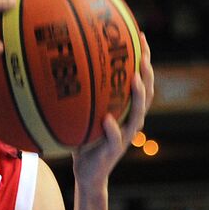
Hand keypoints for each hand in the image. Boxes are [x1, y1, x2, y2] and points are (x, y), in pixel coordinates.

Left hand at [72, 33, 153, 187]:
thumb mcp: (83, 112)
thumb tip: (61, 62)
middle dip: (147, 72)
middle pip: (146, 92)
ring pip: (138, 115)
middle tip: (143, 52)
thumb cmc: (84, 139)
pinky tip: (108, 119)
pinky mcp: (114, 151)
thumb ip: (80, 93)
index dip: (143, 59)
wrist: (87, 173)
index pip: (140, 80)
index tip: (141, 36)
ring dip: (137, 96)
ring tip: (134, 79)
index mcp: (125, 110)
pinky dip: (112, 129)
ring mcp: (124, 136)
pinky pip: (115, 139)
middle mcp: (130, 121)